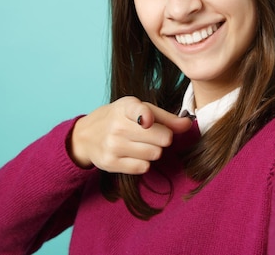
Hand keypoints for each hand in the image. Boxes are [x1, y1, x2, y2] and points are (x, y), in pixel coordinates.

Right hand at [69, 96, 191, 173]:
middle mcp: (117, 126)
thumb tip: (188, 124)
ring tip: (141, 144)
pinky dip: (143, 163)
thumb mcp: (139, 109)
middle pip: (163, 138)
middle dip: (163, 137)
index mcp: (126, 106)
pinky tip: (133, 154)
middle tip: (151, 134)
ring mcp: (112, 145)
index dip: (145, 117)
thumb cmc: (119, 118)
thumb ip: (166, 117)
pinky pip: (143, 168)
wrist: (86, 135)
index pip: (139, 112)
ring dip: (153, 151)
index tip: (146, 120)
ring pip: (155, 154)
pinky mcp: (110, 163)